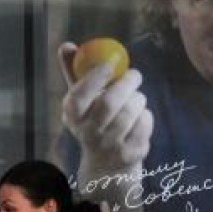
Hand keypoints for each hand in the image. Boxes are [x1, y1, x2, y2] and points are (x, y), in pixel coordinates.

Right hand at [59, 42, 152, 173]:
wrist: (107, 166)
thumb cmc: (94, 121)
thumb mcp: (82, 100)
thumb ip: (75, 72)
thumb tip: (66, 45)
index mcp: (73, 117)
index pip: (78, 97)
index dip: (94, 78)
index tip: (109, 64)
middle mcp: (88, 134)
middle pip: (108, 103)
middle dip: (126, 83)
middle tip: (135, 74)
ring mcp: (110, 146)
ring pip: (130, 112)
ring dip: (138, 98)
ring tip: (136, 97)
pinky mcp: (131, 154)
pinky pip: (144, 124)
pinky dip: (146, 115)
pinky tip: (140, 117)